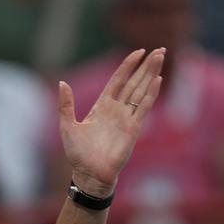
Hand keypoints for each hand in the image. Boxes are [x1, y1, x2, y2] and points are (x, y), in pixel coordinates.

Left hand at [59, 48, 165, 197]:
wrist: (89, 174)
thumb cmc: (78, 154)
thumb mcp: (67, 126)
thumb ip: (65, 105)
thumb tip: (62, 83)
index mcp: (102, 106)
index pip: (118, 80)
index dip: (128, 66)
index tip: (138, 52)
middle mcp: (117, 110)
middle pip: (134, 82)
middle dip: (146, 66)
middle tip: (159, 49)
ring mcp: (126, 118)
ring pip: (141, 91)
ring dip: (151, 74)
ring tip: (161, 57)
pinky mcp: (133, 129)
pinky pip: (143, 108)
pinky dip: (151, 94)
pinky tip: (157, 80)